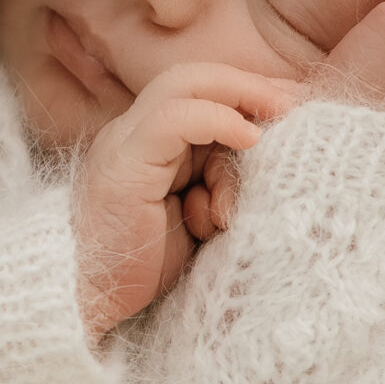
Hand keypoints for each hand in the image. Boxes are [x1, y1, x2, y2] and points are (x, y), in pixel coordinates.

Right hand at [74, 62, 303, 337]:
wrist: (86, 304)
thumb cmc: (142, 272)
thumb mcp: (199, 220)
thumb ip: (221, 185)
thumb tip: (270, 159)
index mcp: (148, 145)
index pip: (199, 93)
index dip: (248, 92)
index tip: (296, 102)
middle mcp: (131, 134)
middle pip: (193, 79)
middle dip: (250, 85)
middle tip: (297, 101)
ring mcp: (122, 145)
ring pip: (184, 88)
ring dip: (240, 99)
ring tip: (278, 120)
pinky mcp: (123, 165)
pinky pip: (173, 120)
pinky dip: (218, 120)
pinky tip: (250, 137)